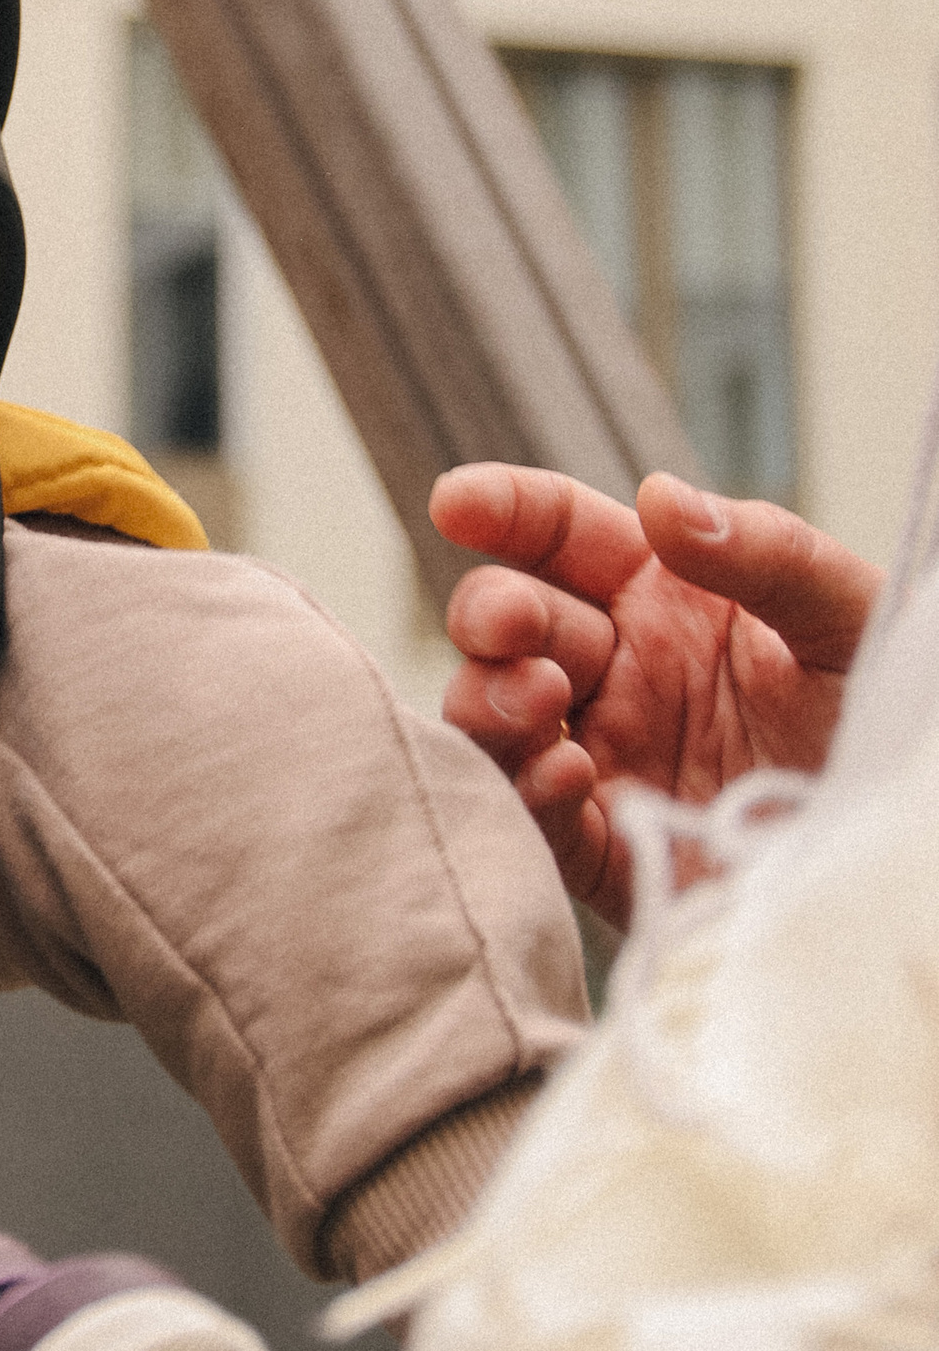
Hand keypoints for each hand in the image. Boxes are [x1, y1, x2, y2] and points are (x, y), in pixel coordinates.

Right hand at [429, 463, 877, 927]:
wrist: (908, 853)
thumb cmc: (886, 723)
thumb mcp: (847, 620)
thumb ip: (766, 554)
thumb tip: (660, 496)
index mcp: (667, 598)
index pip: (563, 535)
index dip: (505, 510)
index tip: (457, 504)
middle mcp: (621, 672)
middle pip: (509, 621)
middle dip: (490, 613)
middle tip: (514, 626)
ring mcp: (608, 758)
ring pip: (493, 715)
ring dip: (490, 699)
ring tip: (539, 702)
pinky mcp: (610, 851)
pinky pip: (536, 820)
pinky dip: (528, 791)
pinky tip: (568, 774)